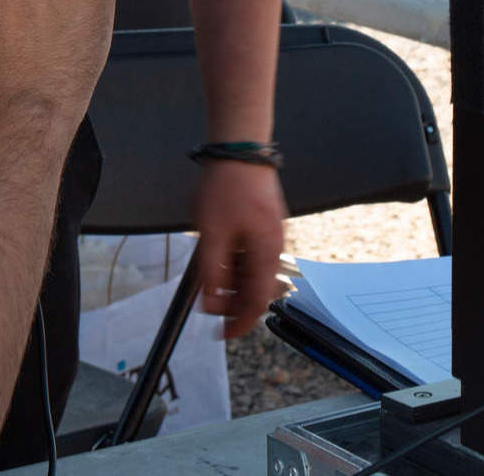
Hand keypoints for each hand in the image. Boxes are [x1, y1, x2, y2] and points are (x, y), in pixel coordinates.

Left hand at [192, 159, 287, 338]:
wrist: (239, 149)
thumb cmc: (226, 187)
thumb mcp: (212, 235)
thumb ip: (212, 273)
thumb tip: (210, 305)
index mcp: (266, 254)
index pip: (256, 304)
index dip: (239, 323)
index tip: (221, 334)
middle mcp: (274, 248)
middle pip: (258, 290)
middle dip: (233, 303)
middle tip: (208, 304)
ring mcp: (272, 235)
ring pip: (254, 273)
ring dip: (233, 283)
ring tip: (209, 278)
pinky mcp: (265, 224)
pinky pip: (253, 255)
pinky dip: (236, 265)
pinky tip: (219, 257)